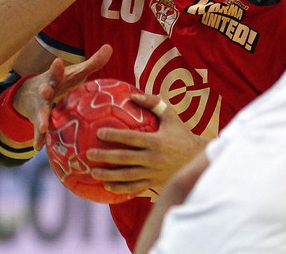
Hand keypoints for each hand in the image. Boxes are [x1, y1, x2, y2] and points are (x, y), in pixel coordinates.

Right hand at [14, 44, 112, 149]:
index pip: (55, 71)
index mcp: (54, 78)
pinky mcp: (36, 119)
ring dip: (40, 119)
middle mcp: (44, 91)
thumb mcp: (75, 72)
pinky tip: (38, 146)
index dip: (56, 67)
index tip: (57, 61)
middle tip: (44, 91)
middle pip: (44, 90)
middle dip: (44, 90)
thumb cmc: (60, 81)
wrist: (29, 93)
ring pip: (40, 112)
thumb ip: (92, 62)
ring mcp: (39, 106)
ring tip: (43, 127)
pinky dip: (38, 138)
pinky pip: (37, 130)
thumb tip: (109, 47)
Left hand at [86, 95, 207, 196]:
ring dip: (108, 175)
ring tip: (93, 172)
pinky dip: (120, 188)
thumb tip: (133, 95)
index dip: (114, 136)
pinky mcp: (154, 183)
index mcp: (156, 141)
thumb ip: (153, 103)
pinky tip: (107, 186)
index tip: (99, 133)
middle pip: (125, 159)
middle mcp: (153, 158)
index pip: (131, 138)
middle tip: (88, 154)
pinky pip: (134, 188)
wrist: (197, 159)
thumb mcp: (170, 115)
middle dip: (105, 157)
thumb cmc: (181, 134)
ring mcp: (153, 173)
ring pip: (127, 176)